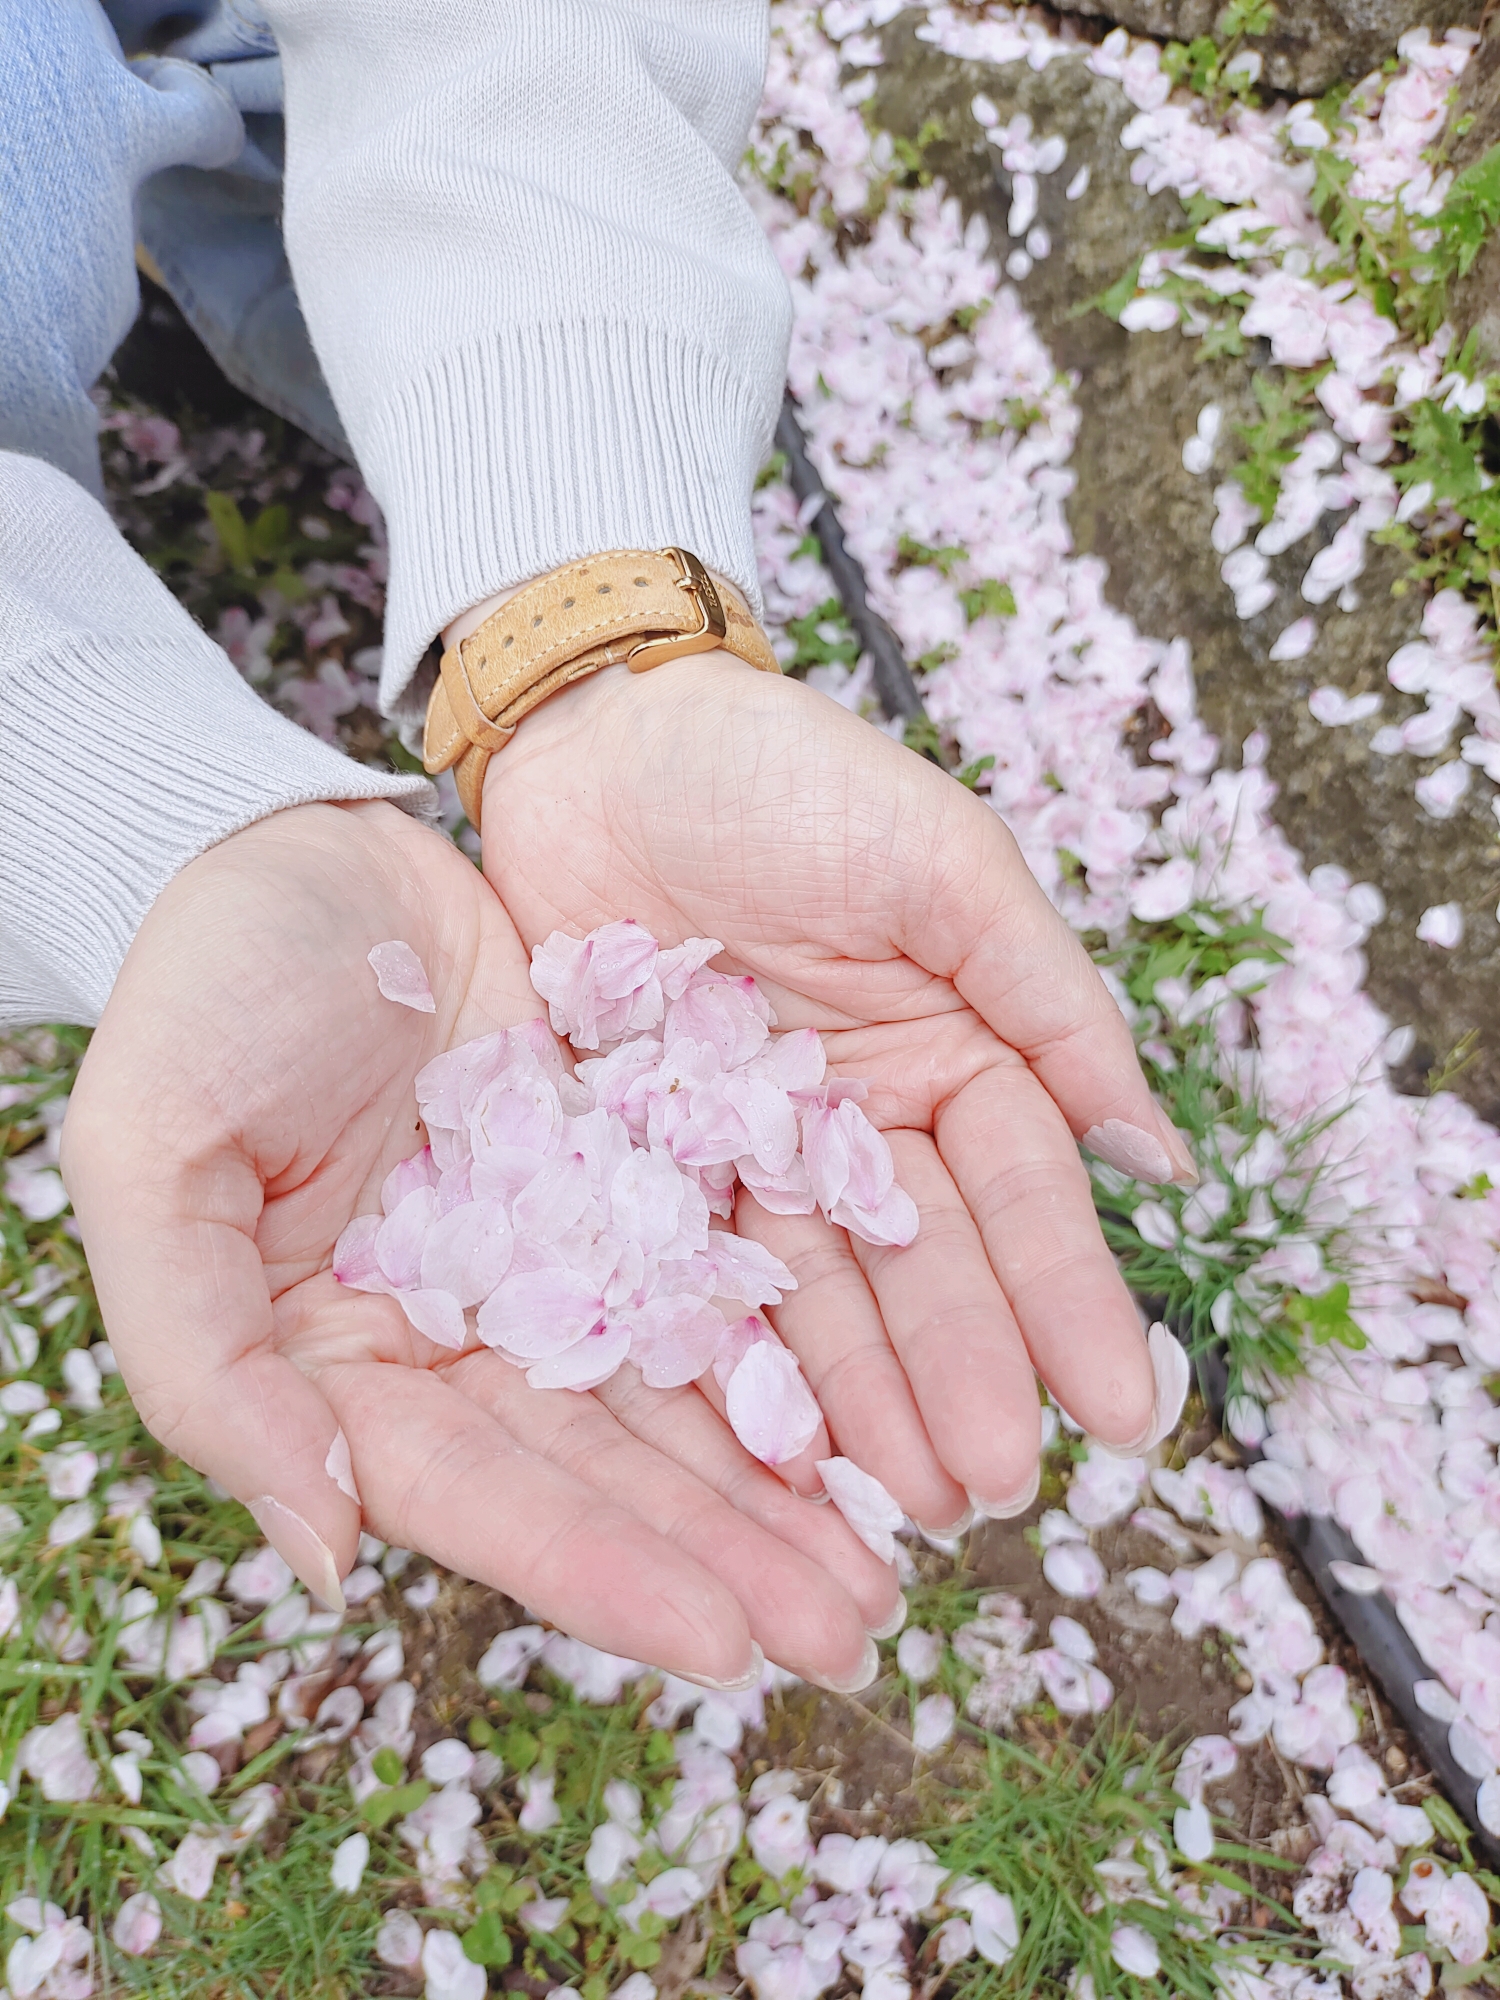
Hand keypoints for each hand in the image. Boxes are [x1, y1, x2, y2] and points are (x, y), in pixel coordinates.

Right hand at [62, 801, 896, 1689]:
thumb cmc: (198, 996)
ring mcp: (548, 1261)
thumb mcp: (152, 1163)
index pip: (476, 1494)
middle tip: (859, 1634)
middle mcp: (456, 1337)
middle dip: (726, 1555)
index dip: (596, 1571)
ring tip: (890, 1562)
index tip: (725, 1646)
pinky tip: (874, 1411)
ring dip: (779, 1482)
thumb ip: (209, 1368)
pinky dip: (790, 1347)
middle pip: (603, 1470)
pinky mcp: (620, 1181)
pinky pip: (713, 1275)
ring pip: (677, 1394)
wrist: (296, 850)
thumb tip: (324, 1555)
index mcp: (337, 1364)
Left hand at [480, 659, 1193, 1532]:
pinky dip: (733, 1356)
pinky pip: (694, 1272)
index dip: (1068, 1302)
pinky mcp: (644, 1163)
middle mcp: (861, 1122)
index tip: (1124, 1412)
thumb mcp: (943, 865)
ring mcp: (752, 1153)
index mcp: (952, 1051)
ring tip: (895, 1501)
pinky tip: (768, 1446)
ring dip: (861, 1399)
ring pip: (817, 1294)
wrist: (599, 737)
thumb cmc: (784, 775)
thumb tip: (1158, 1160)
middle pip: (923, 1269)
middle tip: (990, 1492)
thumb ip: (1048, 1004)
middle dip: (962, 1378)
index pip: (1024, 1196)